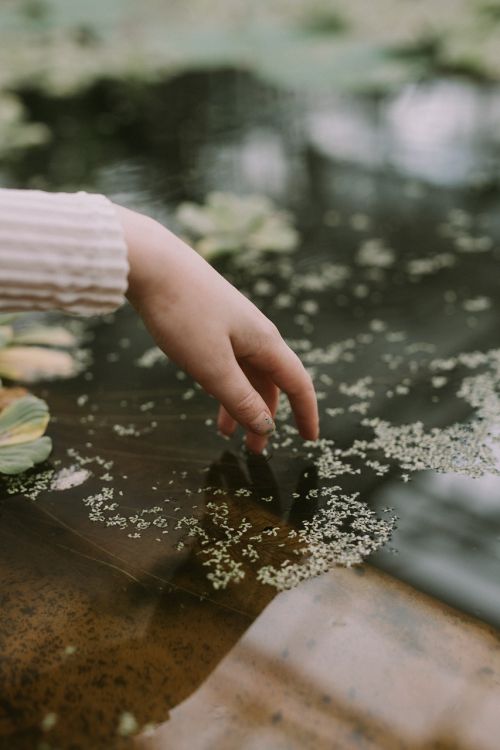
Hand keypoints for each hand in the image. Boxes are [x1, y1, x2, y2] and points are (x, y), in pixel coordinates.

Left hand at [115, 204, 318, 452]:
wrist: (151, 262)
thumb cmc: (183, 312)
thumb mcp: (211, 366)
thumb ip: (240, 398)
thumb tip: (266, 425)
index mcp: (264, 342)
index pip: (297, 384)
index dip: (306, 413)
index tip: (309, 440)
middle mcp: (254, 333)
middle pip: (269, 382)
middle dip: (263, 417)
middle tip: (254, 449)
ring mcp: (232, 325)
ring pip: (245, 373)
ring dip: (239, 403)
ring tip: (225, 433)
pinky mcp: (210, 320)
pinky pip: (227, 360)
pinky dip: (223, 384)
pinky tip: (210, 394)